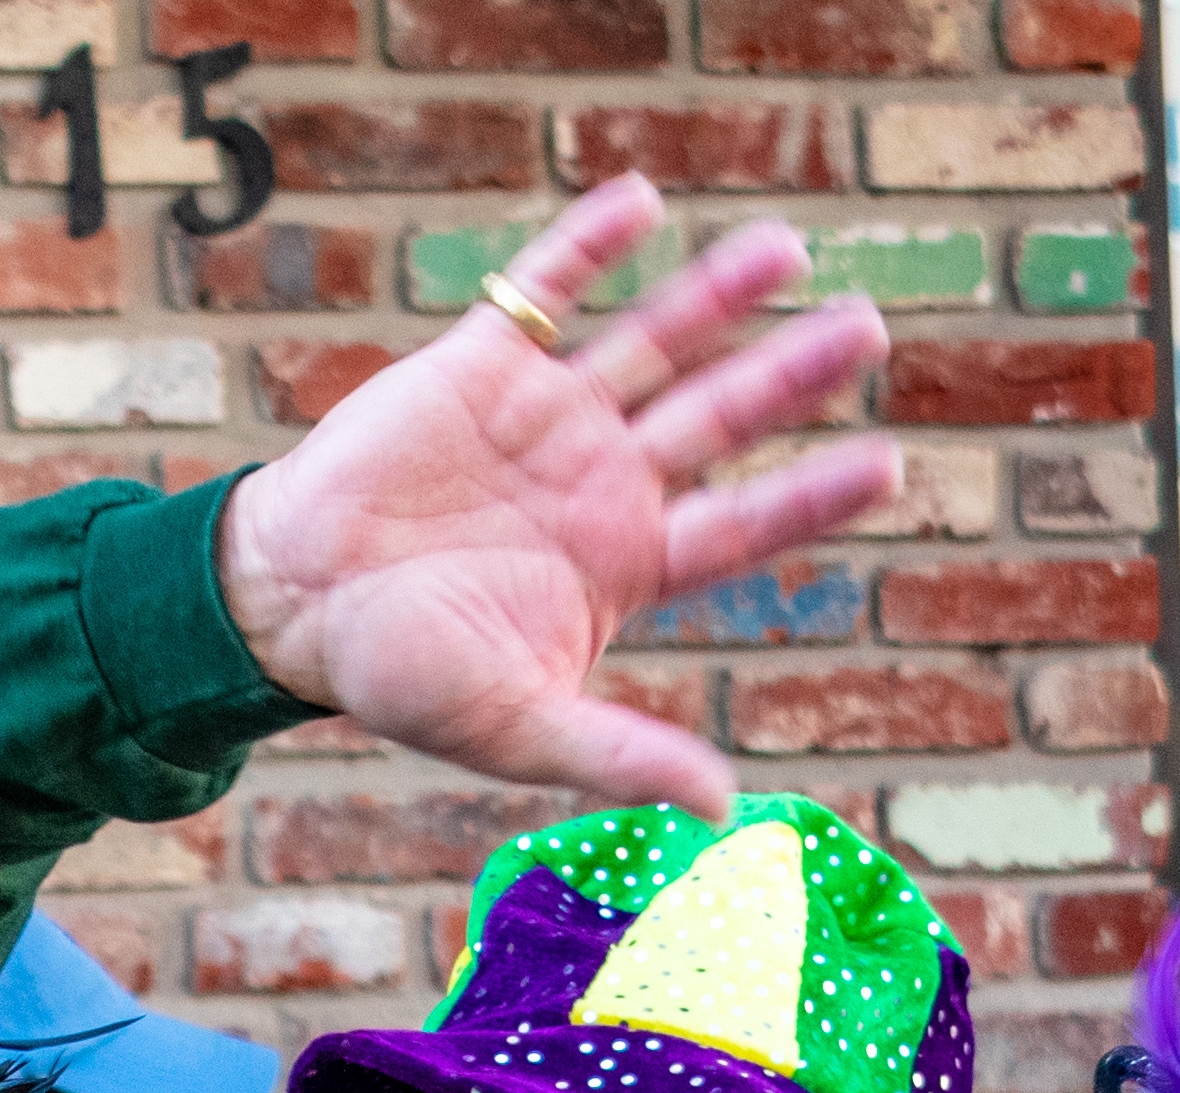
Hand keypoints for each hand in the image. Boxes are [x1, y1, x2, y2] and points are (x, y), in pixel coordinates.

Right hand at [211, 177, 896, 814]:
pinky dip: (589, 244)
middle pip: (720, 417)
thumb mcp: (516, 725)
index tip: (888, 463)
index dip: (811, 495)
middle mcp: (600, 481)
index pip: (741, 525)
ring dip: (718, 294)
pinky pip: (544, 288)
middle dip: (793, 372)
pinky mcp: (479, 364)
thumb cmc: (402, 678)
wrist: (291, 605)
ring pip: (653, 342)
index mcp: (623, 563)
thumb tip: (720, 806)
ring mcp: (545, 418)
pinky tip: (644, 198)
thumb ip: (617, 754)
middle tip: (870, 330)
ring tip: (789, 247)